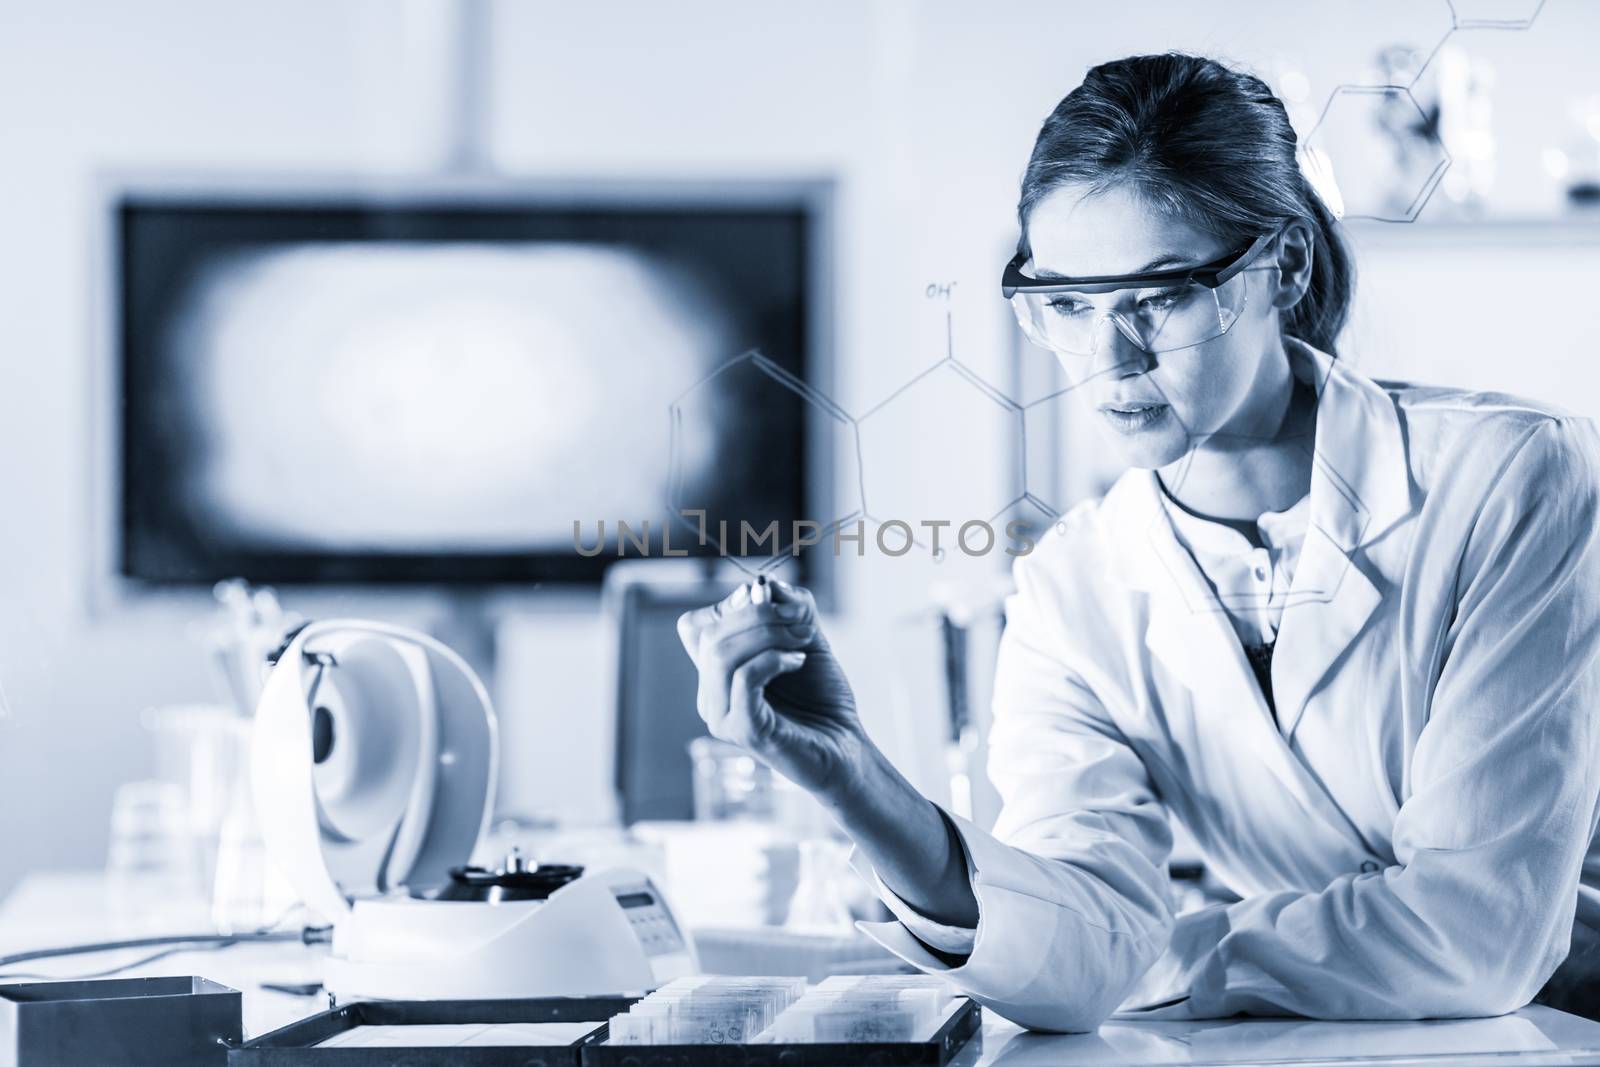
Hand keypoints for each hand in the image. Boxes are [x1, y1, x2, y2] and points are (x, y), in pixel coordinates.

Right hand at [677, 579, 866, 797]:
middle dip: (758, 615)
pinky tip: (798, 662)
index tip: (773, 605)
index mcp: (716, 674)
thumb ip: (788, 607)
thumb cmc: (822, 697)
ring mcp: (722, 716)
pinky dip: (773, 659)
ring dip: (767, 635)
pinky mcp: (742, 731)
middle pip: (709, 634)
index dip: (730, 606)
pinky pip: (743, 679)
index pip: (695, 626)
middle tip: (799, 620)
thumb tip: (765, 587)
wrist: (846, 746)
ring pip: (722, 655)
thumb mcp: (806, 637)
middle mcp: (710, 695)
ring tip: (801, 641)